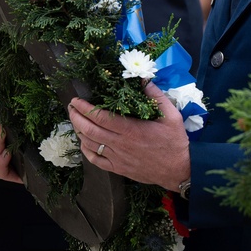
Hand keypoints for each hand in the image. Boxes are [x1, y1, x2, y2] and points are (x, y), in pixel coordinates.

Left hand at [67, 81, 189, 190]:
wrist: (179, 170)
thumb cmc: (175, 142)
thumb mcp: (171, 115)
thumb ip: (156, 96)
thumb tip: (144, 79)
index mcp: (130, 129)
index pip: (99, 117)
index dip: (84, 108)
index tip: (76, 100)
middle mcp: (120, 144)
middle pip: (89, 130)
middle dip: (76, 117)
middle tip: (71, 107)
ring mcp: (117, 158)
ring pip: (90, 144)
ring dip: (79, 131)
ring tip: (75, 120)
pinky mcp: (118, 169)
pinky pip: (96, 161)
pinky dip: (86, 151)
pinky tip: (84, 143)